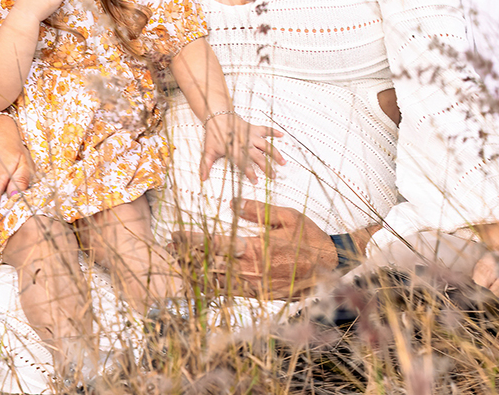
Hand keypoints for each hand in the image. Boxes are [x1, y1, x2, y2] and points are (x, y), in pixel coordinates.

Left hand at [170, 199, 335, 298]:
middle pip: (208, 265)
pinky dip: (211, 286)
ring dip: (194, 273)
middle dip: (186, 257)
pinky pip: (229, 292)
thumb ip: (258, 210)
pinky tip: (200, 280)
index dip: (191, 240)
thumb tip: (233, 203)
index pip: (213, 244)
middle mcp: (250, 269)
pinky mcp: (257, 295)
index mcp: (255, 247)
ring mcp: (253, 285)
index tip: (175, 235)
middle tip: (168, 250)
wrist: (330, 269)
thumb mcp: (287, 216)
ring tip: (177, 264)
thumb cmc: (310, 239)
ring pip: (215, 281)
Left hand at [199, 115, 283, 182]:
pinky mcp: (254, 128)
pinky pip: (266, 130)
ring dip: (275, 153)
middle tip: (272, 176)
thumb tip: (202, 179)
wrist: (218, 116)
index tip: (255, 181)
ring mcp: (251, 135)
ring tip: (283, 162)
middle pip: (257, 156)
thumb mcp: (208, 150)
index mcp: (234, 149)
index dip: (249, 172)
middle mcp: (244, 142)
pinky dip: (274, 132)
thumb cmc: (213, 135)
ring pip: (266, 145)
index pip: (243, 163)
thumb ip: (205, 165)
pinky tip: (282, 135)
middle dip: (265, 166)